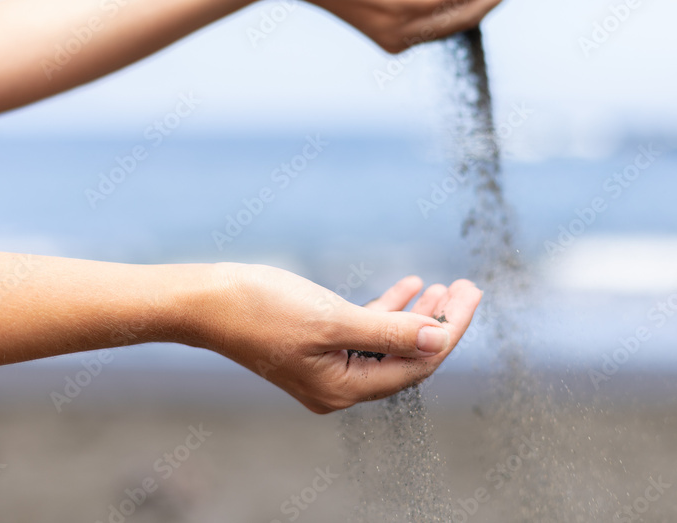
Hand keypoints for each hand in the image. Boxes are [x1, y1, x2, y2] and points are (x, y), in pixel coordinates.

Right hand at [189, 263, 481, 413]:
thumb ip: (389, 331)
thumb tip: (439, 340)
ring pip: (390, 343)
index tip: (470, 296)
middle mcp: (340, 386)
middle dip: (439, 323)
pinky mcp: (317, 345)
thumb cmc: (262, 309)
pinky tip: (409, 286)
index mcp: (344, 389)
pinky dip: (388, 309)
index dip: (448, 331)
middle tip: (467, 287)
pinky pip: (366, 331)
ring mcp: (328, 367)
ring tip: (444, 287)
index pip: (415, 364)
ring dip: (417, 315)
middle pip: (407, 357)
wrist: (205, 301)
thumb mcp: (332, 319)